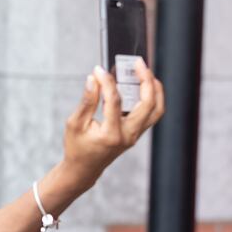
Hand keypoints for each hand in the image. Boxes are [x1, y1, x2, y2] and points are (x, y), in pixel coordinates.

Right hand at [60, 59, 164, 189]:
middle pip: (148, 103)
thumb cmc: (77, 147)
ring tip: (145, 71)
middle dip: (146, 79)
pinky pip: (152, 113)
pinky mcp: (136, 133)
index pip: (115, 101)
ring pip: (156, 109)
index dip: (107, 82)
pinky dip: (151, 97)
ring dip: (154, 88)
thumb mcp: (75, 124)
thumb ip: (87, 101)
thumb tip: (94, 79)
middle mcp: (128, 135)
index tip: (99, 69)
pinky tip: (142, 84)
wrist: (84, 168)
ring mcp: (135, 135)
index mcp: (111, 134)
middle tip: (138, 63)